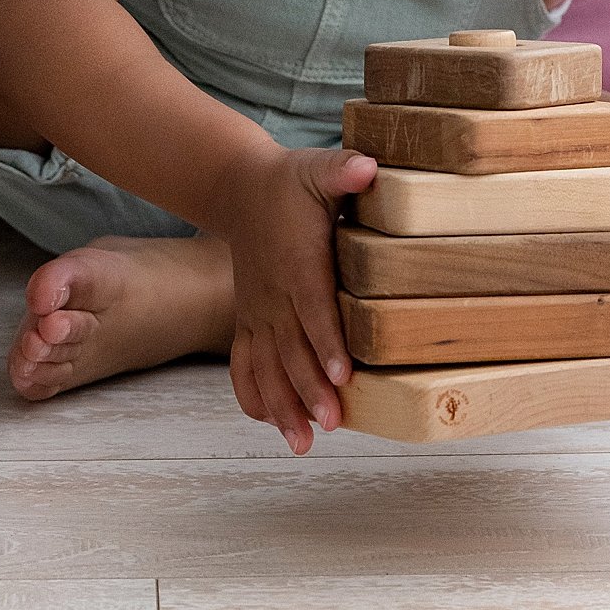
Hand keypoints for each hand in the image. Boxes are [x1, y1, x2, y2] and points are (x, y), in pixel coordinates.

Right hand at [218, 145, 376, 455]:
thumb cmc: (290, 181)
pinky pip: (243, 363)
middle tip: (332, 422)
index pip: (313, 308)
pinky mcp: (248, 319)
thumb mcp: (318, 168)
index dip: (327, 343)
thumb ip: (343, 170)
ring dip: (282, 404)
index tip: (342, 376)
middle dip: (309, 389)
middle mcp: (273, 294)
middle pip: (291, 348)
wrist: (239, 188)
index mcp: (297, 262)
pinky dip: (253, 395)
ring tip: (301, 442)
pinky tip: (270, 423)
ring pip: (266, 365)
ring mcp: (257, 311)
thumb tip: (370, 166)